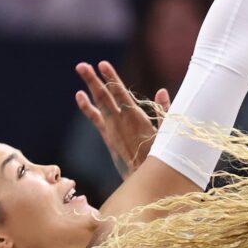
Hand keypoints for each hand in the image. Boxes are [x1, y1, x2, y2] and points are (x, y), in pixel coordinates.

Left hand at [75, 61, 166, 178]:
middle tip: (82, 66)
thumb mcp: (168, 134)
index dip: (111, 79)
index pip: (121, 94)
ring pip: (99, 104)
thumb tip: (161, 91)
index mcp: (136, 119)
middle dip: (94, 80)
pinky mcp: (109, 137)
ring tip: (81, 69)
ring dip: (90, 86)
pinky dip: (87, 107)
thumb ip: (164, 111)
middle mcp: (121, 123)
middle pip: (105, 97)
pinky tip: (79, 96)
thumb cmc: (161, 157)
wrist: (146, 182)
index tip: (102, 64)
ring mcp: (112, 130)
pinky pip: (95, 119)